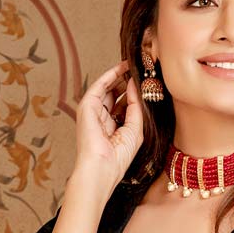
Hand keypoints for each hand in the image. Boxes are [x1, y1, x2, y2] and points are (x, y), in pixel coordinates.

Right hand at [74, 58, 143, 192]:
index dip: (134, 92)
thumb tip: (135, 84)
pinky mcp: (86, 106)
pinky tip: (122, 68)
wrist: (102, 167)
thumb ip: (135, 106)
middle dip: (127, 81)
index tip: (147, 81)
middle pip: (115, 93)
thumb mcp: (135, 128)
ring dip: (119, 75)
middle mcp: (102, 117)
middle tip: (140, 69)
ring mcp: (93, 111)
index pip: (124, 104)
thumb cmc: (118, 156)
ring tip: (133, 64)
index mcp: (113, 126)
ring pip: (107, 87)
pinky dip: (110, 75)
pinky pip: (100, 85)